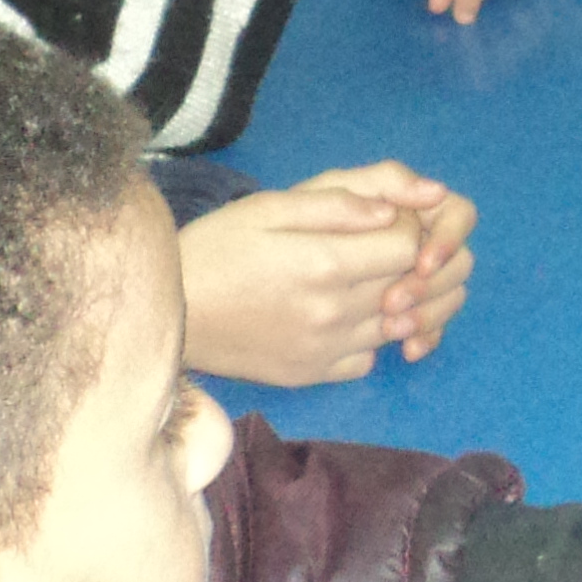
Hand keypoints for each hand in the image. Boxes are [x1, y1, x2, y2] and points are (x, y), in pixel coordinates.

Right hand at [176, 162, 477, 384]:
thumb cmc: (218, 247)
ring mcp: (324, 350)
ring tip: (356, 280)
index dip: (408, 229)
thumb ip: (338, 205)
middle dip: (405, 264)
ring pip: (393, 326)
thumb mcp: (271, 207)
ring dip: (390, 302)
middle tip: (373, 247)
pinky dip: (366, 338)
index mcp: (326, 263)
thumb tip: (392, 210)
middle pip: (407, 287)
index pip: (410, 248)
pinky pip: (366, 358)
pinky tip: (341, 317)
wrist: (170, 312)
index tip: (386, 221)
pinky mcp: (310, 376)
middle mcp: (333, 313)